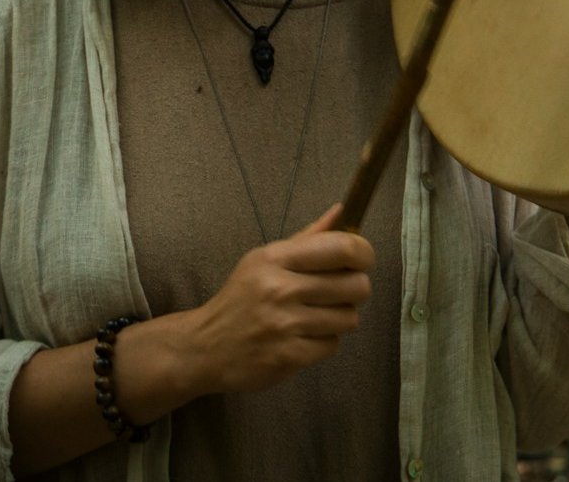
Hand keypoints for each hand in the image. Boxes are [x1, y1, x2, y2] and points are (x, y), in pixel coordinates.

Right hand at [189, 204, 374, 392]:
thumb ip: (307, 238)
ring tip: (318, 316)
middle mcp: (280, 288)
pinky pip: (333, 345)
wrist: (205, 346)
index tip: (362, 261)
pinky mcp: (288, 356)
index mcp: (276, 258)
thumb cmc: (242, 298)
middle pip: (355, 285)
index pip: (342, 247)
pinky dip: (324, 342)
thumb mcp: (265, 260)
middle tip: (339, 293)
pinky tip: (305, 336)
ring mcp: (284, 324)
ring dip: (340, 318)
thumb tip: (341, 212)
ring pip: (349, 318)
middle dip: (355, 290)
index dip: (364, 253)